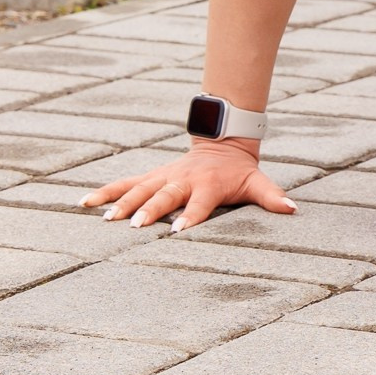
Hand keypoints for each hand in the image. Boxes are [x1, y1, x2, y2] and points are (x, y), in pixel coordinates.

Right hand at [82, 140, 294, 230]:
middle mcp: (182, 179)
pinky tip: (82, 203)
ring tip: (102, 219)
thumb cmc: (239, 171)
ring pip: (138, 188)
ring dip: (121, 202)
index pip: (200, 203)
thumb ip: (272, 197)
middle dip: (150, 210)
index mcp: (208, 185)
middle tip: (135, 226)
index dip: (191, 216)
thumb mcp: (257, 182)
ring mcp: (163, 176)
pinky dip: (104, 192)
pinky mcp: (150, 175)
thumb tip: (293, 209)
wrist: (221, 143)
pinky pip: (123, 183)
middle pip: (164, 195)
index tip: (178, 231)